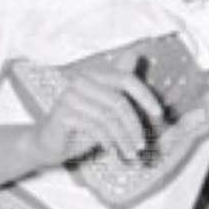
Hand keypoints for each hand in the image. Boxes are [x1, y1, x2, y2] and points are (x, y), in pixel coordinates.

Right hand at [24, 65, 164, 170]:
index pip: (126, 78)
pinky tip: (112, 150)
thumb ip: (123, 88)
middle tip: (142, 146)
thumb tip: (138, 54)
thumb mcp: (108, 108)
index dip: (145, 96)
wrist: (49, 144)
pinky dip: (108, 141)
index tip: (159, 115)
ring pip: (108, 117)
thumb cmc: (83, 125)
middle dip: (134, 126)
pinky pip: (94, 127)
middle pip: (119, 101)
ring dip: (124, 139)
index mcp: (95, 75)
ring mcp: (70, 95)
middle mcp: (81, 80)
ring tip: (131, 154)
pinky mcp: (63, 113)